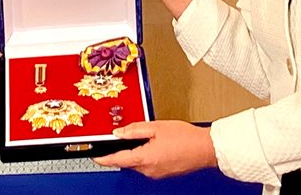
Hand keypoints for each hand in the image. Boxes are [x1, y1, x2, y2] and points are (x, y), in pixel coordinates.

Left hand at [92, 120, 216, 178]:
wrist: (205, 149)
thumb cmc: (185, 138)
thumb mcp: (156, 127)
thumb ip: (134, 129)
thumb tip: (119, 132)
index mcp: (144, 158)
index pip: (117, 159)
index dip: (103, 158)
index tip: (95, 156)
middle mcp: (149, 170)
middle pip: (128, 161)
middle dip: (123, 150)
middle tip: (122, 137)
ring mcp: (156, 173)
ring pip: (138, 163)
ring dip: (137, 152)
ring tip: (146, 138)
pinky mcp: (163, 173)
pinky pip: (149, 165)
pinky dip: (147, 156)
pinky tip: (155, 145)